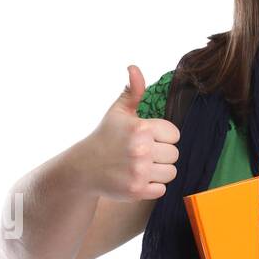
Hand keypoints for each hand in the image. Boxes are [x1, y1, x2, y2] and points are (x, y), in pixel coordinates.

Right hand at [78, 65, 179, 200]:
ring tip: (142, 166)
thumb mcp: (117, 113)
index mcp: (140, 128)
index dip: (163, 136)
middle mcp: (141, 150)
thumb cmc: (105, 137)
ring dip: (159, 171)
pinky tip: (137, 179)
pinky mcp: (136, 191)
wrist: (83, 168)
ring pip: (171, 173)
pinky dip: (152, 187)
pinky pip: (161, 189)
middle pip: (174, 155)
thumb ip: (132, 91)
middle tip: (143, 154)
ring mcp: (139, 172)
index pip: (174, 134)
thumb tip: (134, 68)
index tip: (148, 138)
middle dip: (161, 155)